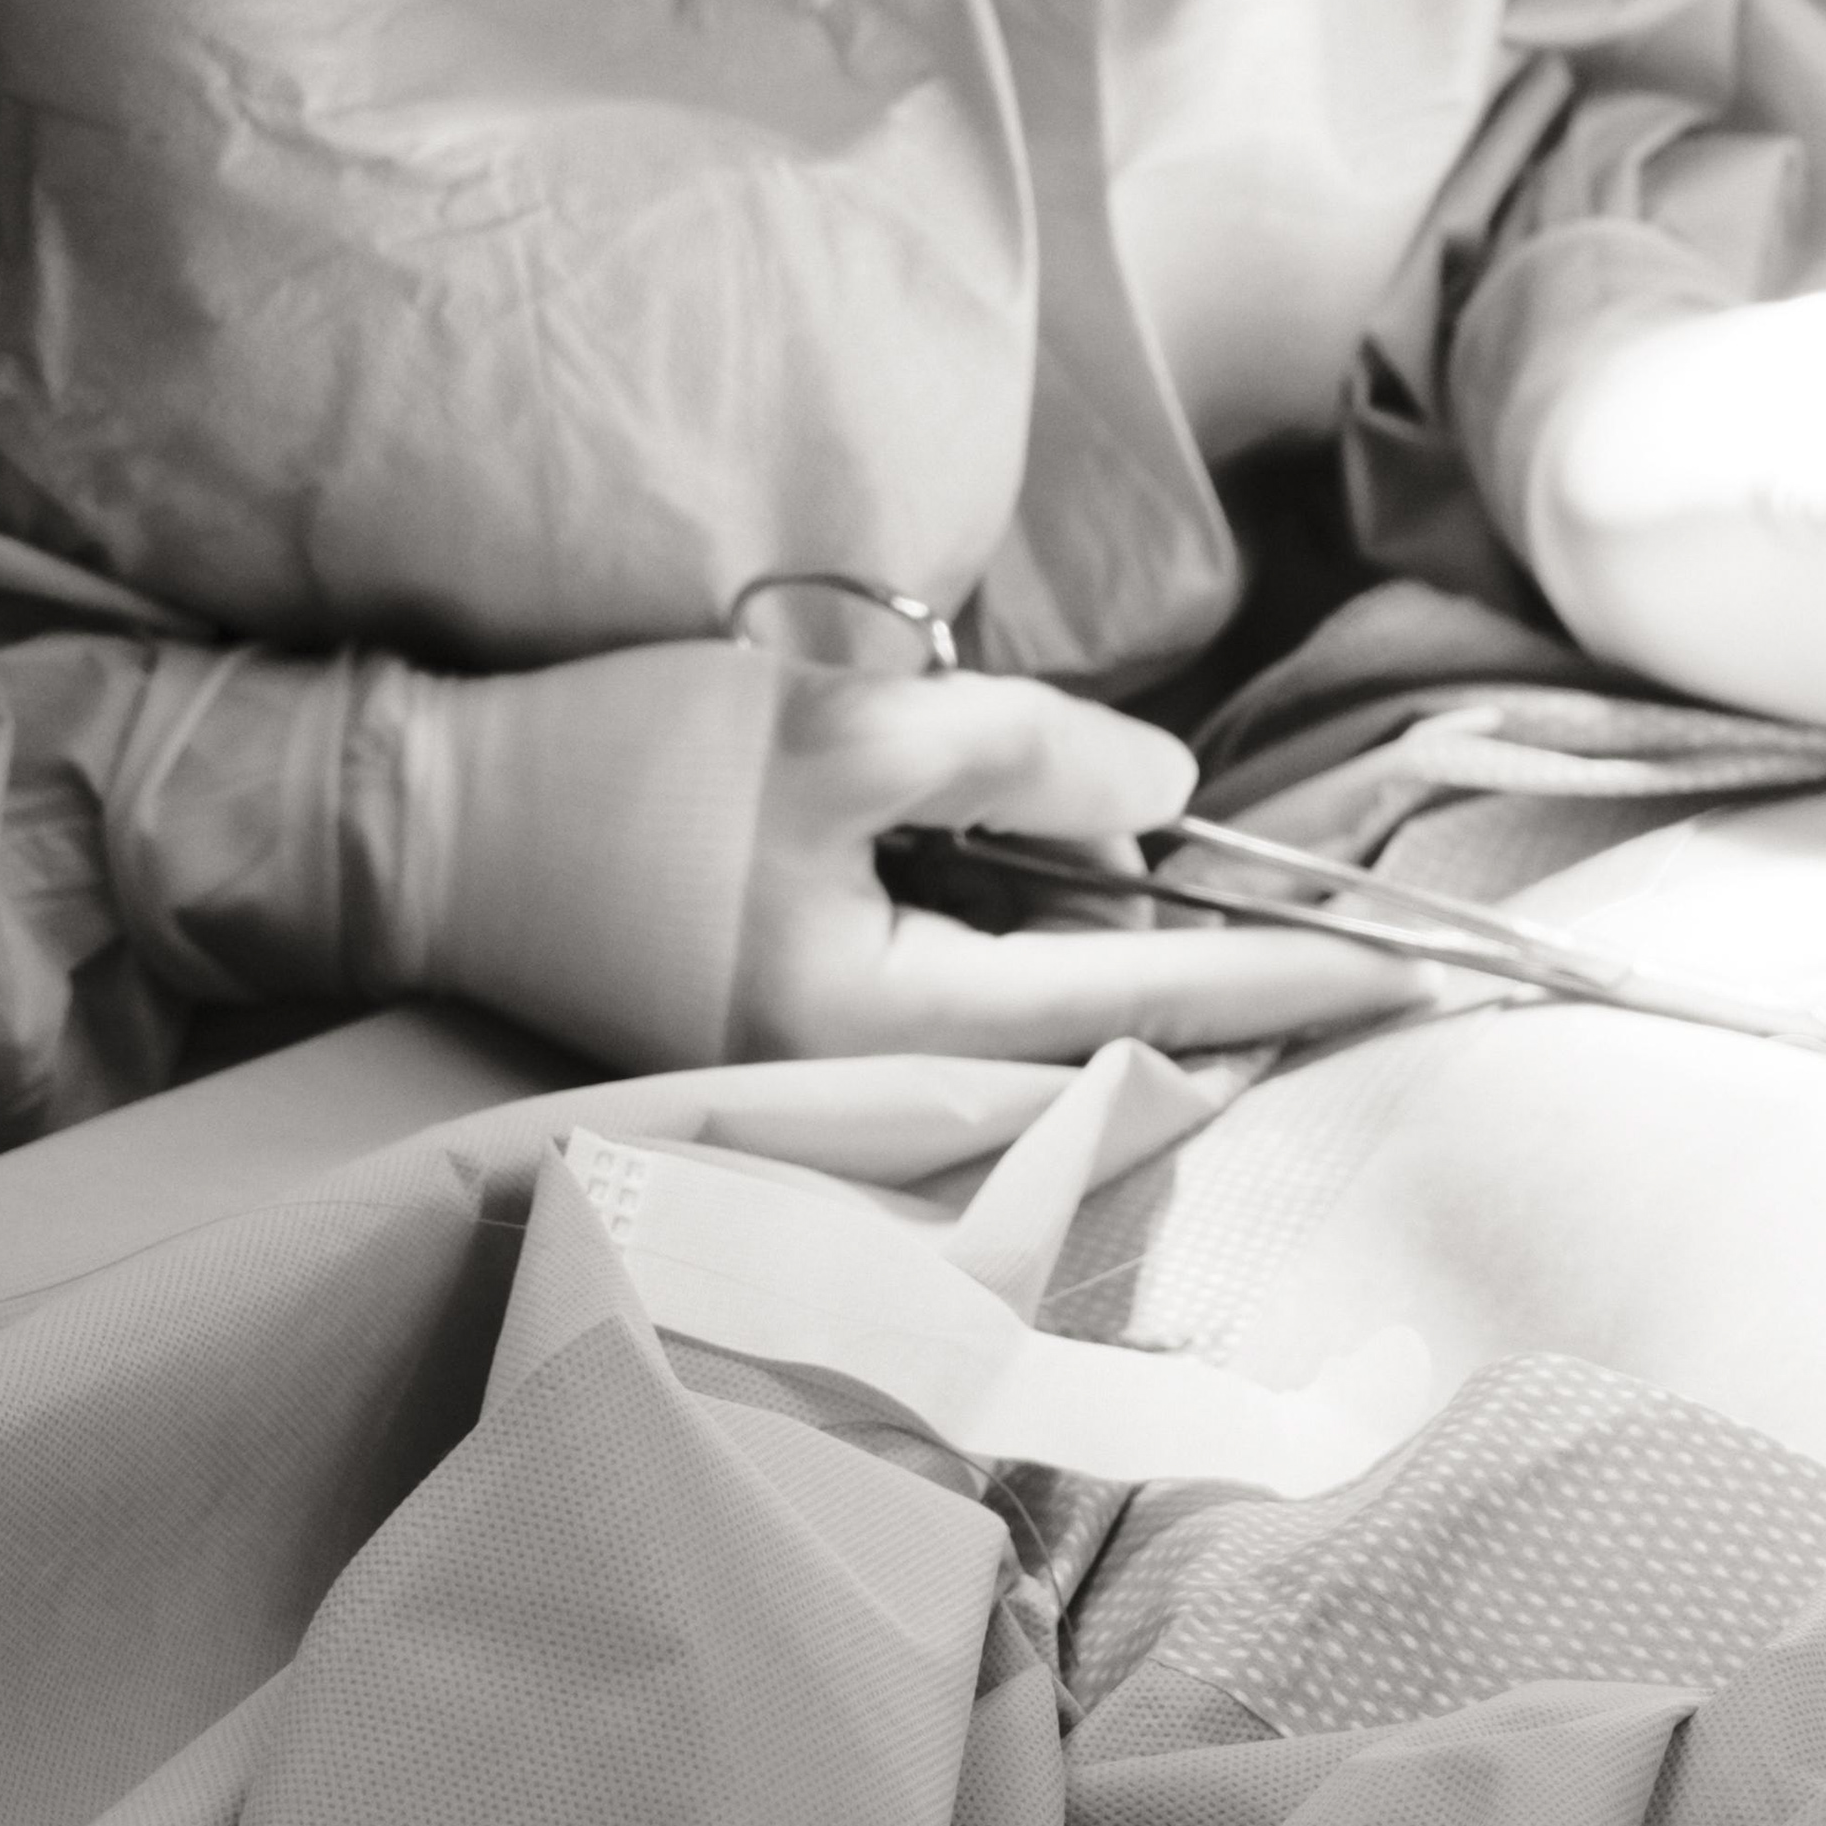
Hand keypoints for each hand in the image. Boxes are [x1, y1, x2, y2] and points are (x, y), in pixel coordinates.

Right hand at [395, 636, 1427, 1070]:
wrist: (410, 817)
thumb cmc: (618, 769)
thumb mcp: (839, 732)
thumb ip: (1023, 759)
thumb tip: (1172, 810)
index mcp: (881, 1030)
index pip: (1135, 1000)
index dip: (1283, 976)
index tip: (1415, 976)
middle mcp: (862, 1093)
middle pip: (1088, 1027)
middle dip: (1191, 956)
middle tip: (1297, 902)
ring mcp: (817, 1081)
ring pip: (1022, 1011)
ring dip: (1088, 935)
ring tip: (1122, 850)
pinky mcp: (781, 1037)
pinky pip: (949, 998)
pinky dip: (1011, 937)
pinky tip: (1027, 875)